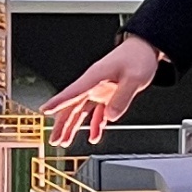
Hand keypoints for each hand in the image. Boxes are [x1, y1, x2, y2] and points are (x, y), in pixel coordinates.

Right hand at [44, 35, 161, 143]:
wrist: (145, 50)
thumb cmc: (138, 57)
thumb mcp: (134, 78)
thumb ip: (122, 97)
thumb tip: (110, 115)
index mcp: (95, 76)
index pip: (73, 91)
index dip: (58, 101)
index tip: (45, 110)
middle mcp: (93, 84)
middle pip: (73, 106)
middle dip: (62, 123)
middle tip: (55, 139)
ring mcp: (99, 90)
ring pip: (81, 111)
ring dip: (73, 127)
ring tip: (65, 141)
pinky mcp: (107, 95)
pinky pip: (97, 113)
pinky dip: (95, 125)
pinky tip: (94, 136)